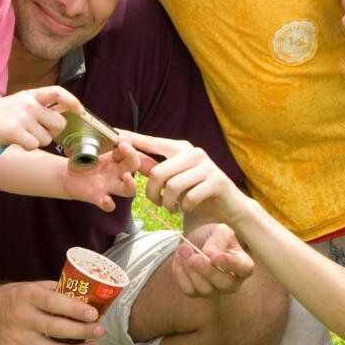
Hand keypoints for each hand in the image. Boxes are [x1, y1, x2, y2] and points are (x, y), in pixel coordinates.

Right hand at [0, 86, 82, 151]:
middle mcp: (29, 104)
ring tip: (20, 134)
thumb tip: (62, 120)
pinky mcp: (15, 131)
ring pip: (46, 139)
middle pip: (59, 123)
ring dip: (36, 141)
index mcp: (31, 95)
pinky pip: (33, 145)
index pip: (58, 93)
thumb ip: (38, 108)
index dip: (72, 101)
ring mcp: (23, 117)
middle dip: (52, 132)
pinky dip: (26, 146)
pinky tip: (15, 140)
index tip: (80, 111)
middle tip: (37, 132)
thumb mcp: (20, 103)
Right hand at [0, 280, 103, 344]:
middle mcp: (21, 318)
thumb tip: (87, 297)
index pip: (54, 303)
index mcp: (27, 296)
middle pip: (57, 329)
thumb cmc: (14, 298)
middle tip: (100, 331)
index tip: (94, 314)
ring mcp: (16, 339)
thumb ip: (56, 291)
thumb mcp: (32, 286)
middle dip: (83, 332)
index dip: (76, 310)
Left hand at [61, 137, 141, 211]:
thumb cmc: (81, 160)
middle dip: (133, 157)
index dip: (130, 145)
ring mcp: (109, 186)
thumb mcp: (87, 147)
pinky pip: (109, 205)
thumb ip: (91, 138)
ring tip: (126, 176)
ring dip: (130, 184)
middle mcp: (116, 172)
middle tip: (124, 147)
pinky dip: (109, 204)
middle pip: (134, 166)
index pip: (129, 150)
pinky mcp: (98, 197)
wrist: (67, 176)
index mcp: (115, 158)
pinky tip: (106, 199)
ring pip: (128, 189)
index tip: (122, 138)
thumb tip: (91, 124)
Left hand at [127, 132, 250, 226]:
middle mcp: (194, 153)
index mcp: (180, 148)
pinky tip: (188, 208)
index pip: (151, 142)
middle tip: (157, 203)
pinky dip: (185, 208)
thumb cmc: (196, 195)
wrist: (229, 208)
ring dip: (168, 203)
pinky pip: (189, 197)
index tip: (115, 136)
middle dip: (152, 193)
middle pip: (158, 172)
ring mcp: (207, 166)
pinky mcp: (217, 181)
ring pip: (173, 186)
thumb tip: (130, 159)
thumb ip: (155, 170)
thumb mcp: (173, 181)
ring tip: (173, 207)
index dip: (132, 140)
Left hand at [171, 223, 253, 297]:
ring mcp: (215, 290)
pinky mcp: (196, 293)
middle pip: (224, 284)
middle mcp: (232, 282)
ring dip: (191, 270)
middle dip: (207, 271)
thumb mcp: (219, 231)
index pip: (244, 269)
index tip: (216, 256)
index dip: (231, 264)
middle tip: (194, 258)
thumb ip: (218, 240)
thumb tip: (209, 253)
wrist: (196, 242)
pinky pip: (188, 289)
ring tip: (183, 249)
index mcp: (243, 265)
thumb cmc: (213, 236)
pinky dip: (180, 273)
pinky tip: (179, 258)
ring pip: (205, 288)